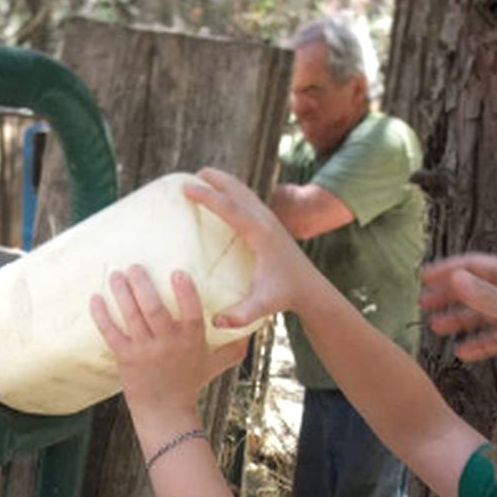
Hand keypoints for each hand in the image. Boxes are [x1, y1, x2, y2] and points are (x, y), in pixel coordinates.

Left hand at [90, 265, 246, 419]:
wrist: (164, 410)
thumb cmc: (190, 381)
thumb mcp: (216, 363)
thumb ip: (233, 346)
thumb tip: (253, 327)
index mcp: (191, 341)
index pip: (191, 314)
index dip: (185, 293)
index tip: (178, 272)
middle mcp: (168, 344)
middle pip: (154, 311)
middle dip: (143, 286)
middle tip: (135, 266)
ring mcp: (145, 351)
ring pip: (132, 317)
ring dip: (122, 294)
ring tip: (116, 274)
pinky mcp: (125, 358)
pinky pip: (111, 333)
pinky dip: (102, 316)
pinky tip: (95, 298)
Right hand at [183, 168, 318, 327]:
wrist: (309, 288)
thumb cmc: (284, 295)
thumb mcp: (263, 306)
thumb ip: (241, 314)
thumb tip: (215, 322)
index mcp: (261, 234)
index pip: (231, 208)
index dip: (208, 197)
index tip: (187, 187)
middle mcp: (266, 220)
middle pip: (237, 190)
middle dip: (215, 179)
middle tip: (191, 174)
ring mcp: (269, 219)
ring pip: (244, 192)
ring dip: (224, 181)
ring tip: (202, 176)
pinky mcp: (269, 222)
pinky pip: (247, 200)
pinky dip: (232, 192)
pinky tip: (221, 195)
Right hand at [419, 253, 496, 361]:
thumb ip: (486, 297)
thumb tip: (455, 277)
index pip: (476, 266)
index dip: (449, 270)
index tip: (423, 278)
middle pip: (477, 289)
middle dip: (450, 295)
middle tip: (423, 304)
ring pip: (484, 314)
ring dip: (460, 320)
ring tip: (435, 328)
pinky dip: (480, 343)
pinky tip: (462, 352)